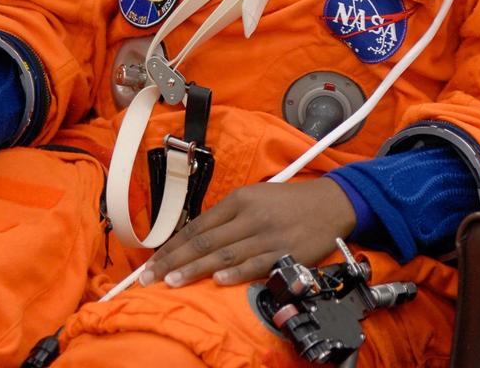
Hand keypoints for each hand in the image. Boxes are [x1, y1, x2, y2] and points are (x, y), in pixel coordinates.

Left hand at [140, 178, 356, 288]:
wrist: (330, 203)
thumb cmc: (289, 203)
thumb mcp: (256, 198)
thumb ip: (228, 218)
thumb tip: (197, 239)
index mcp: (240, 199)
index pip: (198, 225)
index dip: (173, 244)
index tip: (151, 262)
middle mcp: (249, 215)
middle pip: (205, 240)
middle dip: (174, 259)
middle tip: (149, 277)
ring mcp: (266, 235)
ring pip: (224, 253)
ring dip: (195, 269)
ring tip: (172, 281)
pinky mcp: (284, 252)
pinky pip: (256, 264)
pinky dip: (235, 272)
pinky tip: (217, 280)